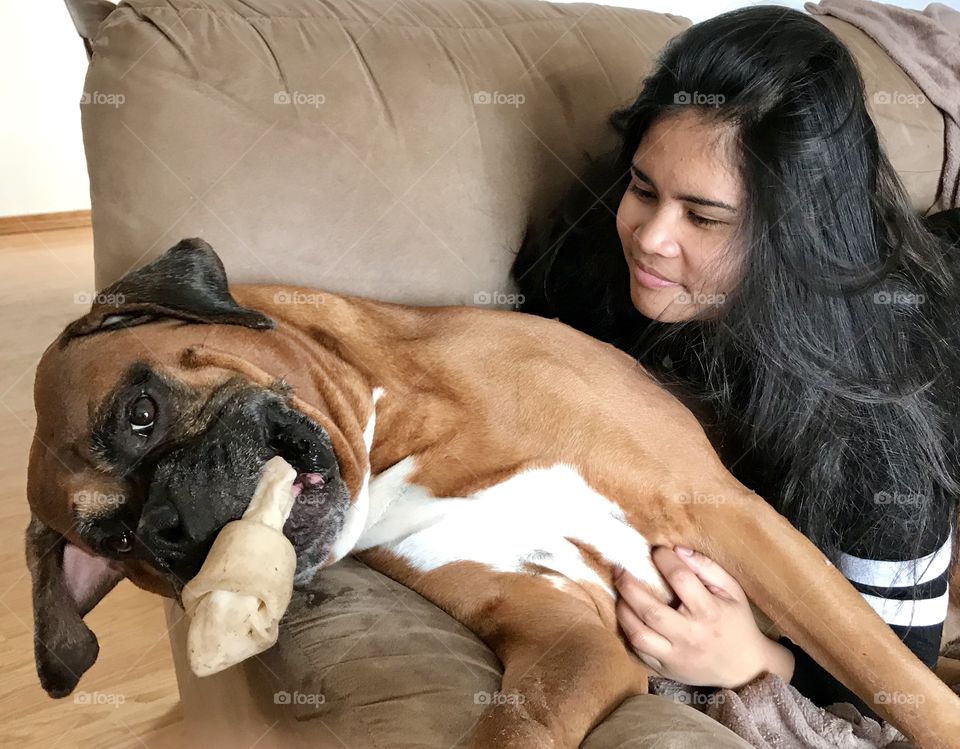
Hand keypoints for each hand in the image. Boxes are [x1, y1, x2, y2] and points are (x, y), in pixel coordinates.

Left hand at [614, 546, 793, 688]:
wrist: (744, 669)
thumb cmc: (736, 623)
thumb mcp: (732, 591)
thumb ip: (707, 568)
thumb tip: (677, 550)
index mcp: (709, 611)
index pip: (680, 579)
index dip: (664, 559)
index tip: (656, 550)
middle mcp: (690, 635)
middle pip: (650, 610)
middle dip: (628, 585)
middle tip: (620, 569)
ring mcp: (676, 656)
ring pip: (638, 634)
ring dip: (623, 610)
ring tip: (620, 594)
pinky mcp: (666, 670)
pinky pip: (638, 651)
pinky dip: (627, 632)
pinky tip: (628, 616)